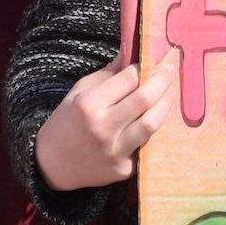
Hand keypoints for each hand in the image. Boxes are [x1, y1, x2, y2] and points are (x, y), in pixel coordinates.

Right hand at [33, 46, 177, 193]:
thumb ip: (108, 75)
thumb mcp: (79, 92)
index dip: (144, 66)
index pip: (128, 79)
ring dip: (166, 104)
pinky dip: (152, 129)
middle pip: (145, 99)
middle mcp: (103, 128)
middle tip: (173, 63)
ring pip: (152, 124)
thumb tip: (132, 54)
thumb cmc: (66, 121)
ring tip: (172, 89)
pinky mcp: (124, 170)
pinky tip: (157, 117)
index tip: (154, 57)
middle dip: (164, 78)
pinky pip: (146, 146)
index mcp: (90, 104)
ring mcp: (115, 151)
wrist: (52, 163)